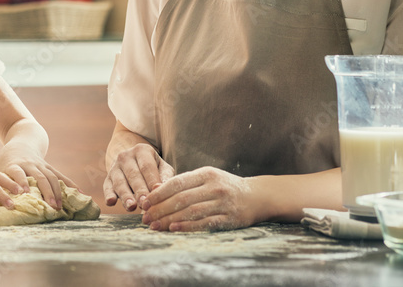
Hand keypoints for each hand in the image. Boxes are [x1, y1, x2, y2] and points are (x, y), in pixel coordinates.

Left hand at [0, 145, 75, 209]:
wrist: (22, 142)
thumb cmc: (6, 161)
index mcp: (15, 164)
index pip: (18, 172)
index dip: (20, 181)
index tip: (23, 193)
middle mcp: (30, 164)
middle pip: (39, 177)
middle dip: (45, 192)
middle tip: (49, 207)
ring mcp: (42, 165)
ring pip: (51, 177)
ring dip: (56, 192)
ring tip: (59, 207)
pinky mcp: (50, 167)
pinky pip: (61, 176)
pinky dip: (71, 184)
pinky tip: (81, 193)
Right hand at [104, 143, 174, 211]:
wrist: (132, 160)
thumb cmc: (152, 168)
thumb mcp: (162, 167)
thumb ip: (165, 177)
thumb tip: (163, 188)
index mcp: (142, 150)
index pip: (147, 167)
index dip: (151, 181)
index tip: (156, 195)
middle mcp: (126, 156)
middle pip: (133, 175)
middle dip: (139, 190)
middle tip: (144, 203)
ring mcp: (115, 167)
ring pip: (120, 182)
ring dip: (125, 195)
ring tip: (131, 206)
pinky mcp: (107, 179)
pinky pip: (107, 187)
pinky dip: (108, 195)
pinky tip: (111, 201)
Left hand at [141, 166, 256, 231]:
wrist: (257, 196)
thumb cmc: (225, 186)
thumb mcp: (207, 178)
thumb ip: (184, 182)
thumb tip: (156, 189)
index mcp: (206, 173)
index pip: (177, 183)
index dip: (158, 193)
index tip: (145, 202)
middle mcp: (214, 186)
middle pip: (181, 199)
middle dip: (160, 209)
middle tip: (145, 218)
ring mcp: (223, 203)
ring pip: (190, 212)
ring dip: (169, 220)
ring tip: (154, 226)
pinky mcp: (230, 218)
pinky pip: (205, 223)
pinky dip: (187, 227)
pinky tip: (174, 229)